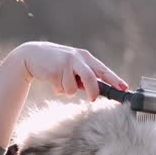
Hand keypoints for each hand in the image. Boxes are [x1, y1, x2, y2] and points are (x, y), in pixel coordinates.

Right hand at [13, 41, 128, 101]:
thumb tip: (97, 90)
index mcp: (85, 57)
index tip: (124, 88)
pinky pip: (62, 89)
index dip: (114, 79)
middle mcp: (77, 58)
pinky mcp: (55, 70)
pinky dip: (58, 89)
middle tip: (92, 99)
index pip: (103, 69)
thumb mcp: (73, 65)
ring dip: (67, 90)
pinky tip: (52, 79)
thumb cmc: (56, 62)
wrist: (32, 55)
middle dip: (92, 91)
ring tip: (60, 81)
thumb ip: (84, 75)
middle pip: (91, 78)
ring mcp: (66, 63)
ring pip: (74, 88)